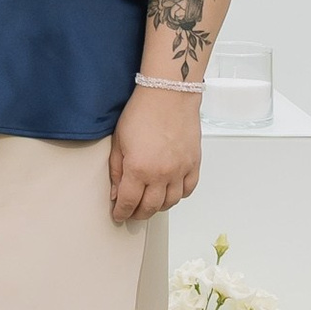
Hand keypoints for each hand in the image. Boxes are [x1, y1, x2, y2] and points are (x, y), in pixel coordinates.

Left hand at [109, 81, 201, 226]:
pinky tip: (170, 192)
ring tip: (149, 203)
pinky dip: (178, 195)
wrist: (169, 94)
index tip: (119, 215)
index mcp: (139, 169)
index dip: (122, 212)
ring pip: (170, 202)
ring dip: (158, 207)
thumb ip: (117, 170)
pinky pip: (188, 189)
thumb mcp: (118, 141)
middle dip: (138, 213)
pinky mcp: (193, 163)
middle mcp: (161, 174)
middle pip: (150, 207)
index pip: (129, 202)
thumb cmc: (142, 112)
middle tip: (132, 212)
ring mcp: (180, 170)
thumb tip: (117, 193)